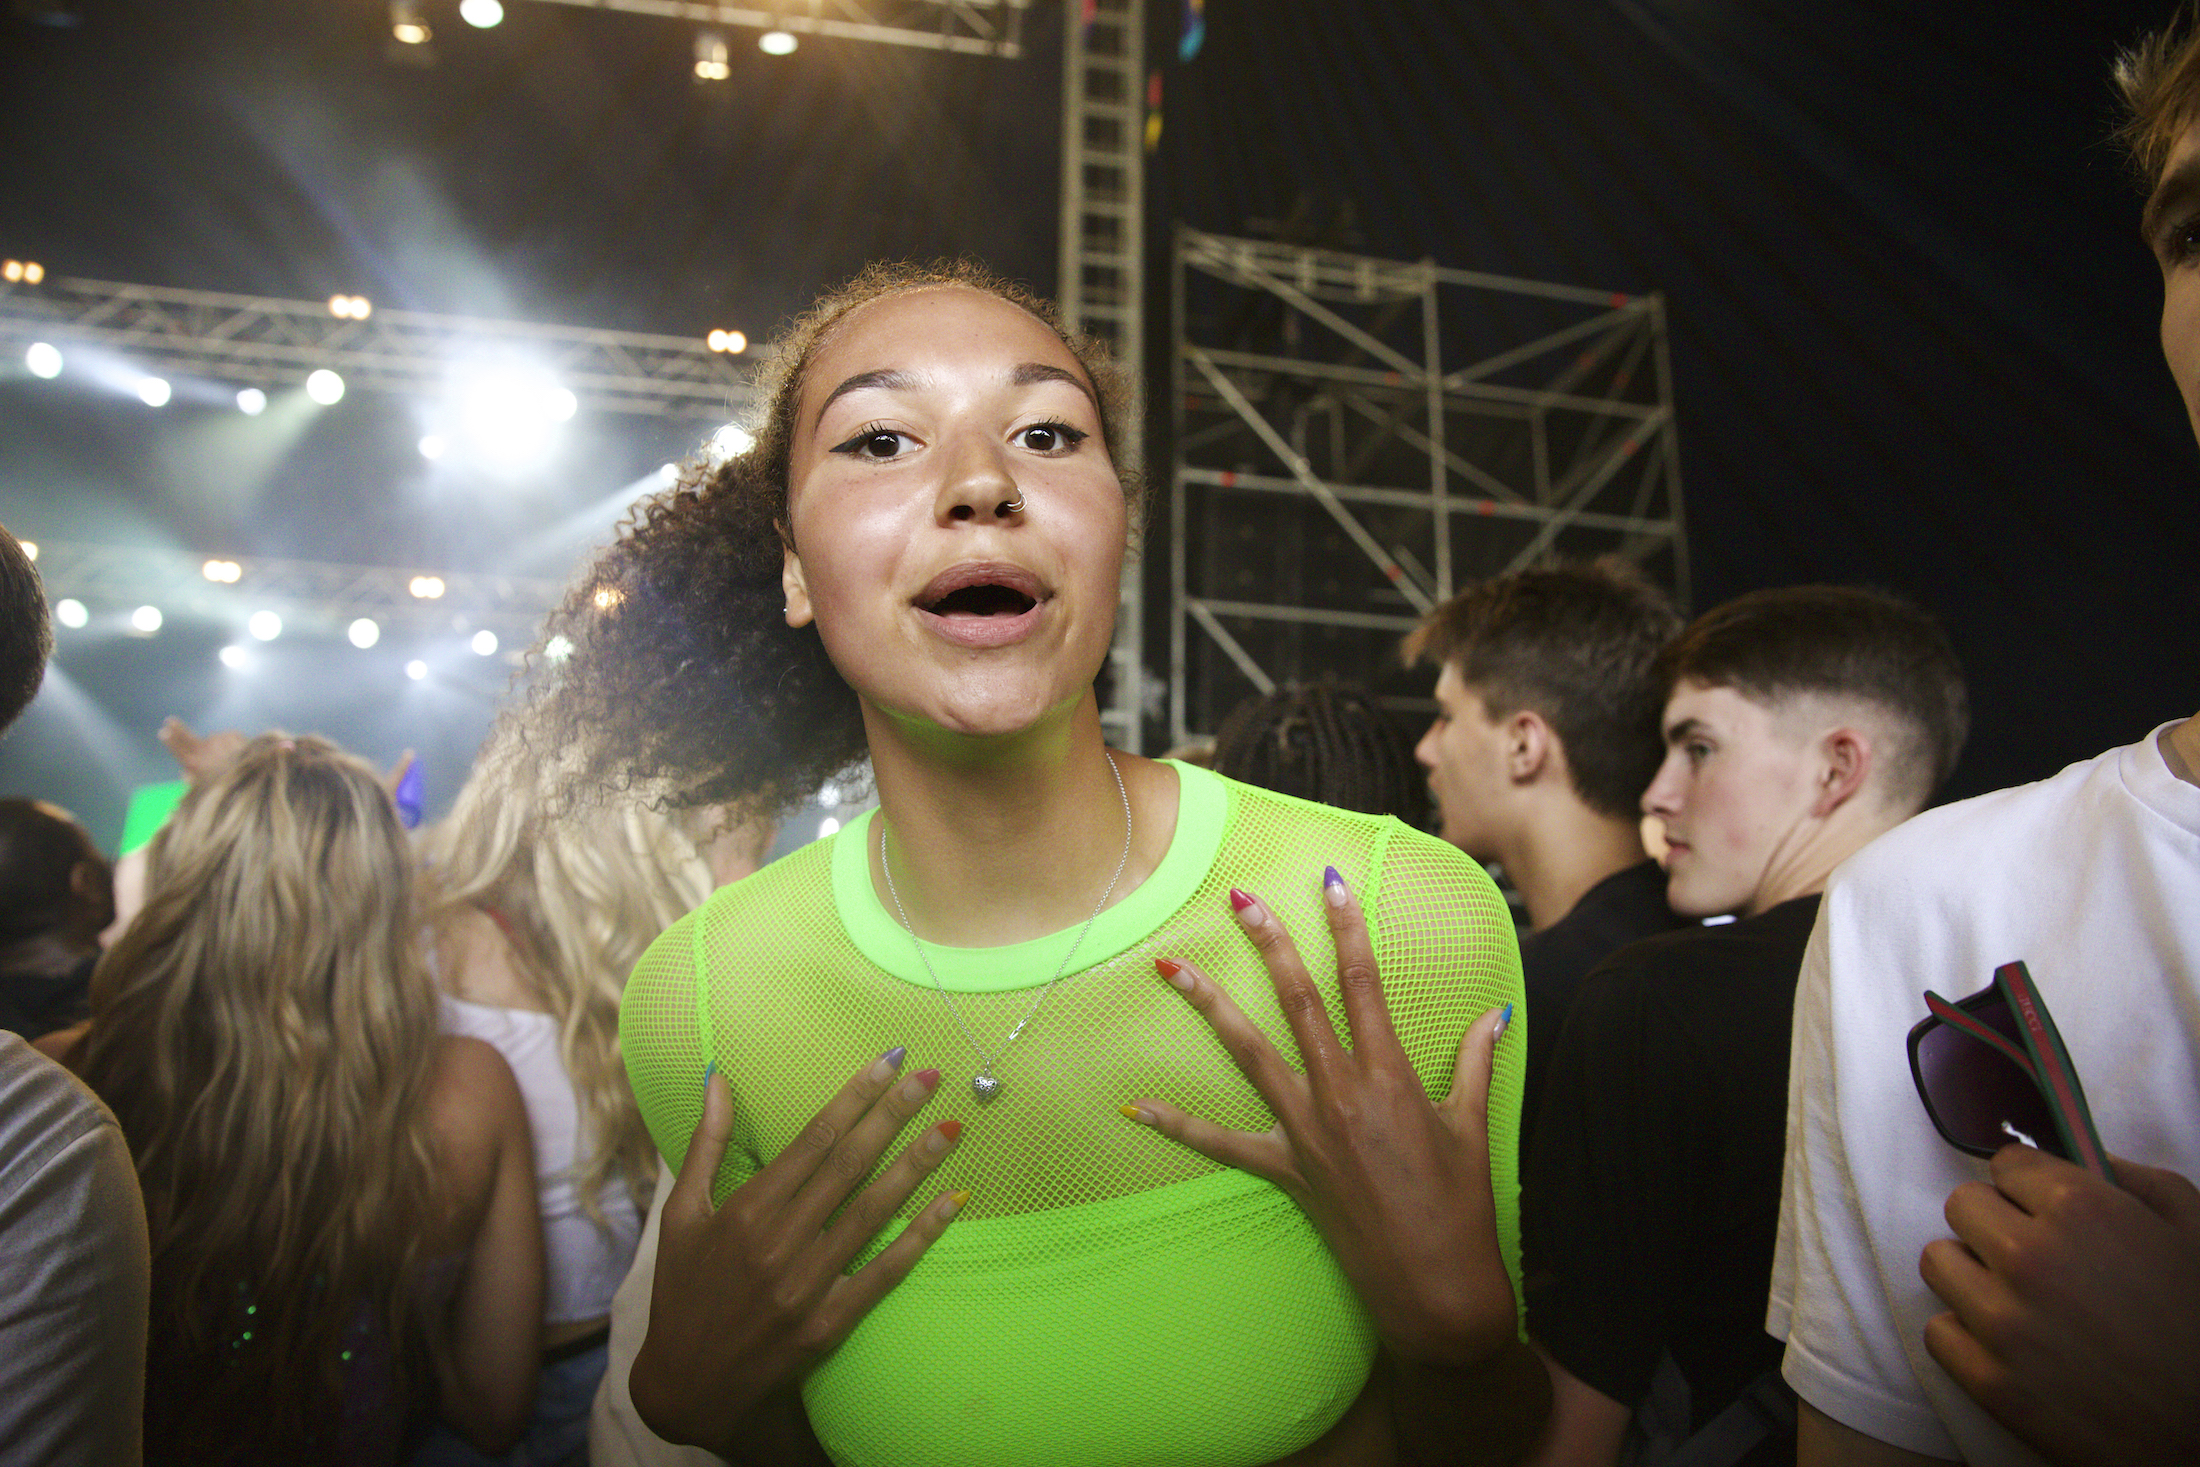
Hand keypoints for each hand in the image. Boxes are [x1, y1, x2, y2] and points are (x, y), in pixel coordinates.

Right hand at [158, 717, 246, 783]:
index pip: (178, 750)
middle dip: (178, 730)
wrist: (255, 774)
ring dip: (217, 746)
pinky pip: (228, 737)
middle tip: (170, 721)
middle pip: (187, 738)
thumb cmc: (229, 785)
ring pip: (213, 740)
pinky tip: (238, 753)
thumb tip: (184, 774)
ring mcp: (218, 740)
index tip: (163, 731)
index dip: (171, 741)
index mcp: (195, 763)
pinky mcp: (232, 734)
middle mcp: (204, 749)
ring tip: (229, 760)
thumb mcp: (208, 787)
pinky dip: (231, 742)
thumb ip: (194, 780)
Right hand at [628, 1051, 967, 1456]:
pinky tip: (952, 1201)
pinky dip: (921, 1236)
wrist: (688, 1385)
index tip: (888, 1062)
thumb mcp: (681, 1215)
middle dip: (892, 1117)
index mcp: (745, 1211)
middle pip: (848, 1166)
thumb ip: (705, 1144)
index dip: (854, 1097)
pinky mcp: (829, 1323)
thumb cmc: (682, 1290)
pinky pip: (884, 1272)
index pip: (813, 1140)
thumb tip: (719, 1078)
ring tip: (951, 1127)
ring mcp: (807, 1286)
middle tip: (930, 1076)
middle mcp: (778, 1243)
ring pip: (872, 1212)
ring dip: (915, 1166)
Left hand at [1123, 870, 1517, 1367]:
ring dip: (1211, 1005)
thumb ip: (1477, 1062)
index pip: (1363, 985)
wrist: (1436, 1286)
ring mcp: (1306, 1131)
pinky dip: (1176, 1124)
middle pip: (1298, 1002)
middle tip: (1241, 899)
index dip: (1348, 929)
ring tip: (1172, 967)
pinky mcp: (1284, 1170)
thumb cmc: (1460, 1205)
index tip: (1331, 884)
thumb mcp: (1471, 1126)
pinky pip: (1220, 1144)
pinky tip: (1134, 1105)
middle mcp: (1341, 1093)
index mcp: (1390, 1076)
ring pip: (1249, 1052)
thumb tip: (1496, 1014)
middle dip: (1271, 944)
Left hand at [1919, 1145, 2199, 1466]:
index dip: (2027, 1186)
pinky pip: (1938, 1330)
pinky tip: (2010, 1342)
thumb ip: (2135, 1180)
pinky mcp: (1990, 1380)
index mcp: (2081, 1209)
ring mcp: (2004, 1321)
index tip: (2041, 1207)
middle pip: (1962, 1205)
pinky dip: (1967, 1334)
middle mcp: (2030, 1257)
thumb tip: (2080, 1156)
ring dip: (1973, 1274)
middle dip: (1995, 1222)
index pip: (2006, 1163)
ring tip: (2018, 1297)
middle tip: (2030, 1252)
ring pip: (1939, 1261)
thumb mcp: (2193, 1230)